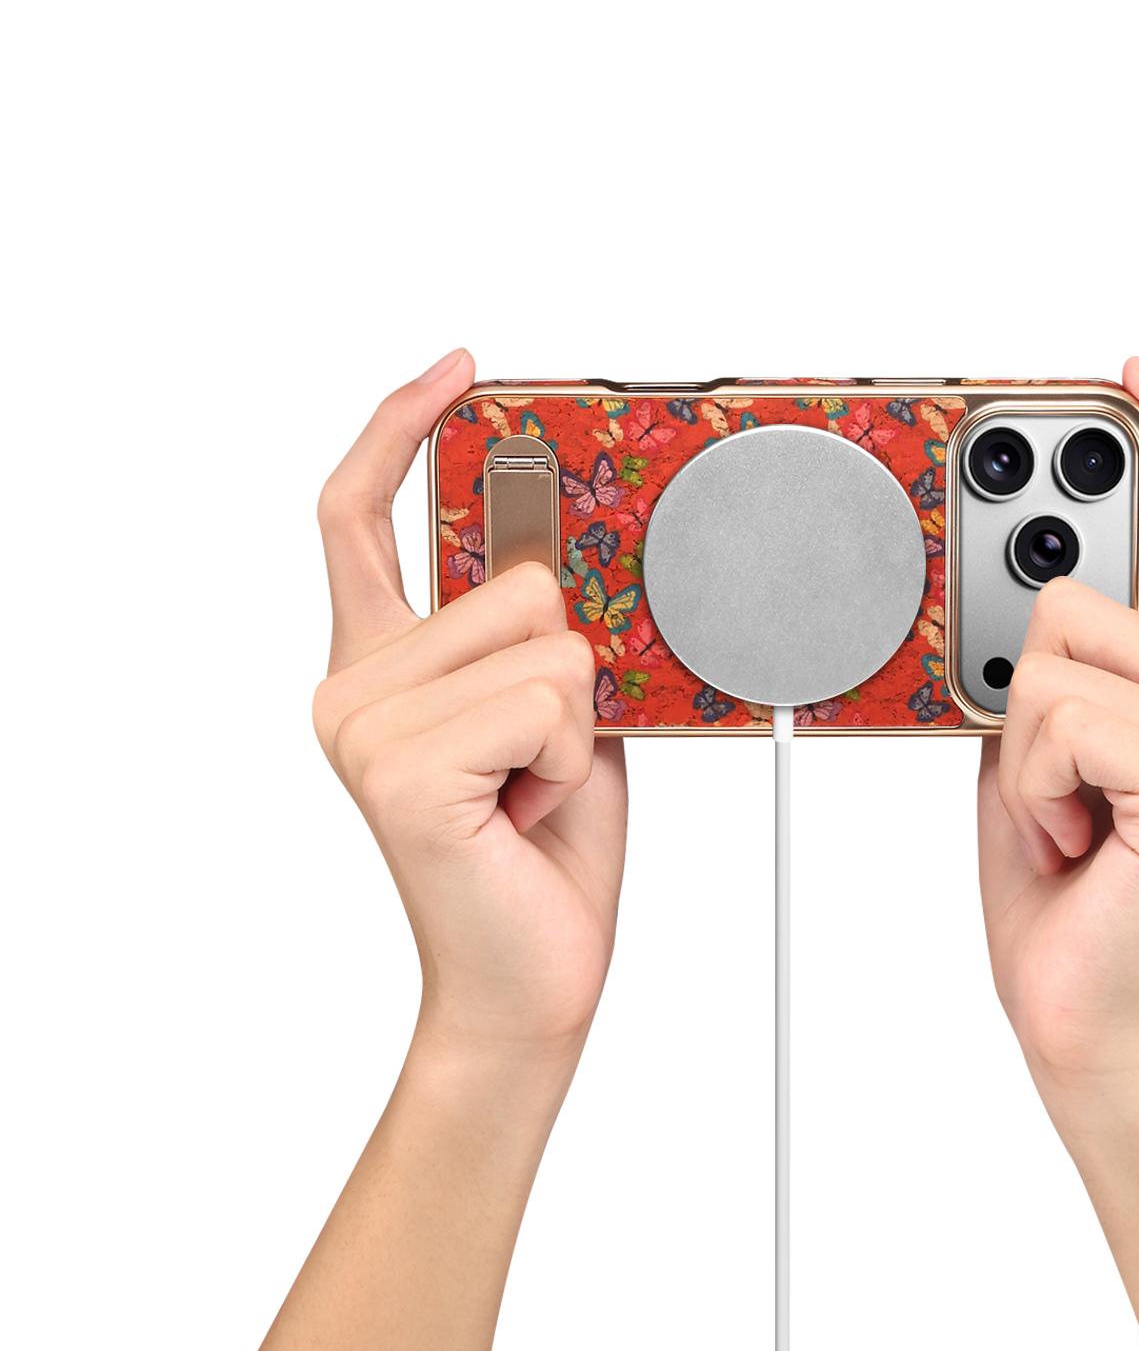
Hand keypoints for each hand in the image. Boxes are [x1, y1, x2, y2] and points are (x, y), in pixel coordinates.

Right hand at [312, 350, 626, 1065]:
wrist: (530, 977)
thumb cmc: (542, 854)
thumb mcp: (553, 715)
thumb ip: (535, 631)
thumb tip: (551, 544)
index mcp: (381, 666)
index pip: (361, 516)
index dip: (400, 429)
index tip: (458, 373)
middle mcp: (353, 687)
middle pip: (511, 581)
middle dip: (569, 663)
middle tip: (539, 757)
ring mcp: (365, 725)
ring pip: (544, 636)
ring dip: (573, 720)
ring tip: (530, 790)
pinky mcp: (398, 767)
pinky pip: (544, 696)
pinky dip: (566, 755)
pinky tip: (525, 810)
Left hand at [978, 358, 1138, 1118]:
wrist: (1075, 1000)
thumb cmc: (1055, 873)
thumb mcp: (1032, 740)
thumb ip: (1047, 658)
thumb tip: (1014, 582)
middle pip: (1078, 595)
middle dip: (1023, 686)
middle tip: (1049, 786)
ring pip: (1051, 658)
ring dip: (1020, 753)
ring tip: (1062, 821)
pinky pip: (1057, 717)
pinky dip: (1030, 786)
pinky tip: (1072, 840)